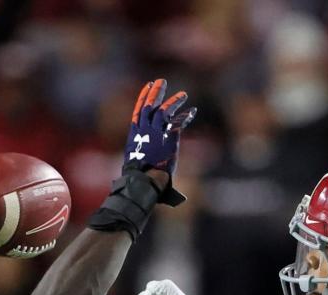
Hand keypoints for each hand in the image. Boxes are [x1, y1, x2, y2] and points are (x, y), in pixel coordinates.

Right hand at [123, 79, 195, 204]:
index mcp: (135, 134)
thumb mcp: (135, 158)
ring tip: (183, 94)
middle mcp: (145, 130)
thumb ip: (140, 148)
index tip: (148, 86)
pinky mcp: (169, 138)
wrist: (145, 179)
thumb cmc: (139, 174)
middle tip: (161, 81)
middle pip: (150, 106)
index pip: (139, 110)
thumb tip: (140, 152)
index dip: (143, 97)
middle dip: (156, 93)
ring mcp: (157, 133)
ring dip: (174, 101)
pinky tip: (192, 111)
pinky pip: (179, 122)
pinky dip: (186, 116)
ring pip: (165, 111)